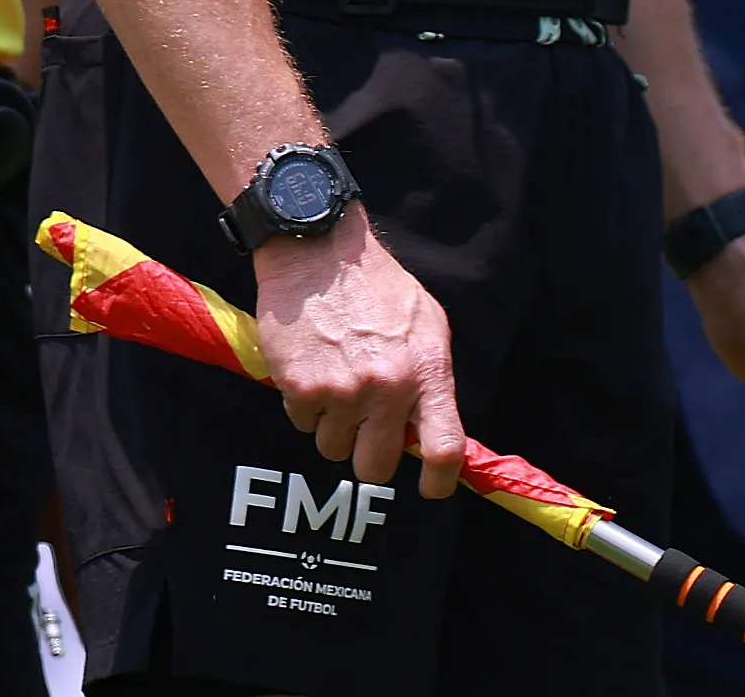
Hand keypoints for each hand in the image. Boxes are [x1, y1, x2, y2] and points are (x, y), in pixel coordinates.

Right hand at [254, 210, 470, 495]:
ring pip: (334, 447)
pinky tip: (313, 367)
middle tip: (366, 431)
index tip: (432, 490)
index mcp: (428, 370)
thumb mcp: (427, 324)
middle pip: (377, 466)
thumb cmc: (379, 288)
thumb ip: (431, 379)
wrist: (320, 253)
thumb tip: (430, 429)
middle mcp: (388, 387)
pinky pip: (302, 424)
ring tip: (337, 380)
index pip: (444, 447)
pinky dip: (305, 405)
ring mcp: (342, 392)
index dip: (440, 481)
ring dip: (334, 426)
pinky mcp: (300, 388)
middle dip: (370, 456)